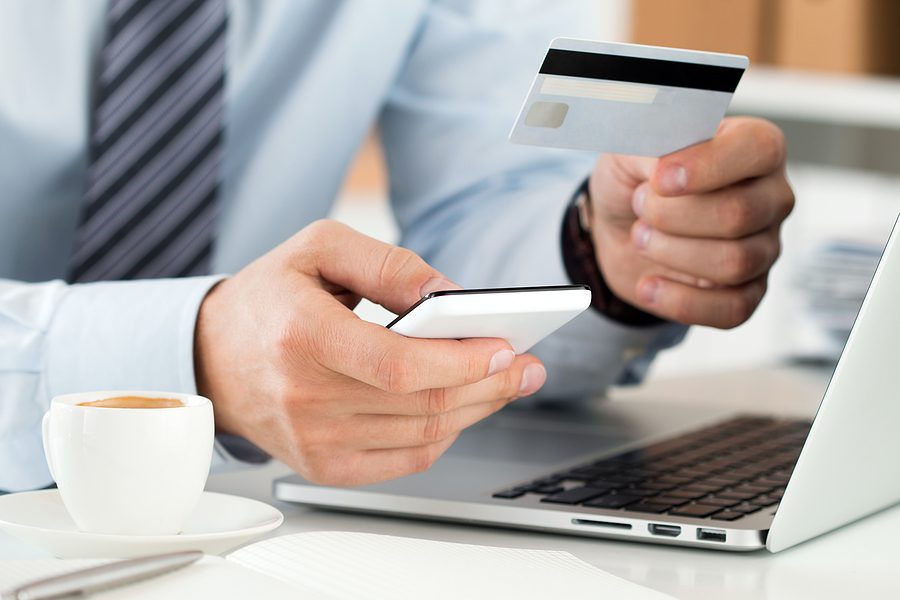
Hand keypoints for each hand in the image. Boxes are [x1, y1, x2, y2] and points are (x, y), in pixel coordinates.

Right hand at [194, 220, 545, 485]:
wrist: (213, 358)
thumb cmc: (269, 298)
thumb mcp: (319, 248)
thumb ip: (388, 264)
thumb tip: (450, 295)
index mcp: (301, 335)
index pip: (397, 365)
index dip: (461, 361)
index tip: (507, 347)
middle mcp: (304, 398)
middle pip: (421, 404)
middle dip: (490, 385)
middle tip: (528, 367)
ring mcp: (313, 441)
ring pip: (423, 435)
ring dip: (477, 409)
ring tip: (507, 382)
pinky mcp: (324, 466)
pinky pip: (406, 459)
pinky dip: (445, 434)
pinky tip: (461, 408)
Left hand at [588, 117, 793, 327]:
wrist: (618, 226)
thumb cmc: (636, 178)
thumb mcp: (632, 148)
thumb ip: (653, 145)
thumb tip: (667, 167)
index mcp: (754, 146)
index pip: (758, 149)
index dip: (707, 167)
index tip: (659, 178)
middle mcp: (771, 196)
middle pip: (739, 214)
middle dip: (671, 215)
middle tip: (640, 205)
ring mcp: (765, 246)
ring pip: (734, 262)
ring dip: (670, 252)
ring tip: (640, 235)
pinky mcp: (749, 291)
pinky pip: (734, 309)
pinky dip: (681, 301)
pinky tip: (648, 285)